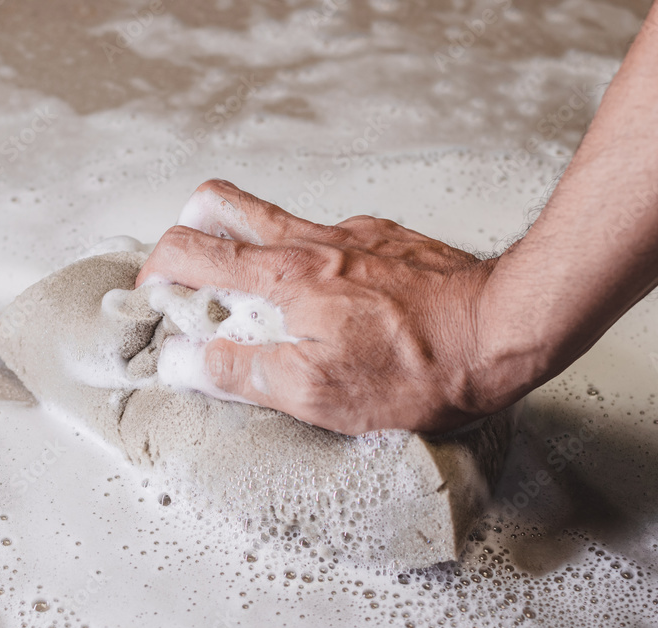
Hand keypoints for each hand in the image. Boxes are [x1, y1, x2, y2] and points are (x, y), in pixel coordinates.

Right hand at [136, 179, 519, 435]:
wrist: (504, 329)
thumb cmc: (421, 366)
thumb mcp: (319, 393)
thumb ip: (241, 371)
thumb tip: (181, 361)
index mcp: (285, 279)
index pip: (190, 251)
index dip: (154, 272)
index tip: (153, 301)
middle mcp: (311, 243)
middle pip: (221, 204)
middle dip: (186, 232)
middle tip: (188, 276)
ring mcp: (349, 234)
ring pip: (274, 218)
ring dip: (246, 245)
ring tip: (258, 296)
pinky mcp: (383, 239)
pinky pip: (328, 239)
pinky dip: (310, 264)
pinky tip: (335, 303)